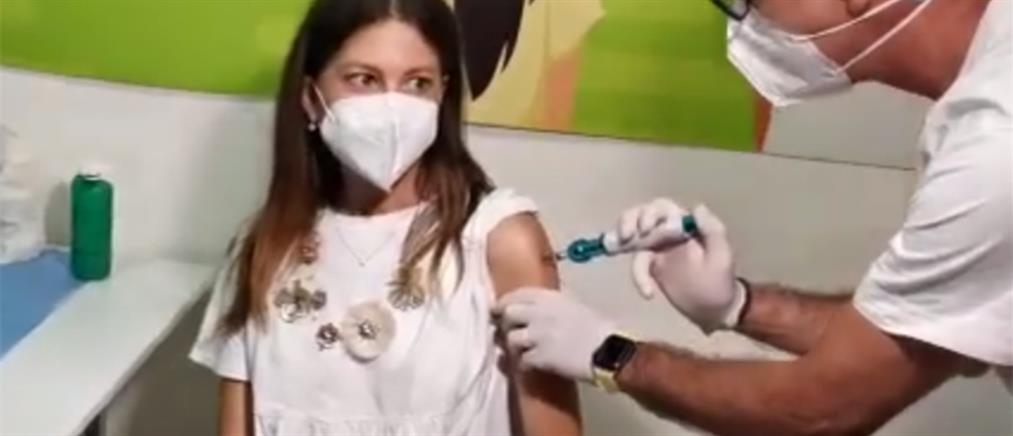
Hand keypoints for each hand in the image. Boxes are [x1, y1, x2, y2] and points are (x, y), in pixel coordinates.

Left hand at [493, 288, 614, 382]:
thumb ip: (554, 304)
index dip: (504, 302)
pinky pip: (522, 361)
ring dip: (514, 346)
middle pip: (508, 314)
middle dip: (506, 323)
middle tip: (508, 330)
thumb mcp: (576, 304)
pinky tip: (531, 365)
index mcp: (550, 297)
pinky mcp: (540, 358)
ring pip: (511, 339)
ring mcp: (538, 336)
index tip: (499, 309)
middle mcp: (540, 313)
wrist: (610, 350)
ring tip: (522, 350)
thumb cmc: (599, 327)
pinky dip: (524, 364)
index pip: (516, 294)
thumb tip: (539, 306)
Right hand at [618, 199, 746, 332]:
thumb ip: (712, 230)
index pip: (663, 209)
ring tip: (613, 249)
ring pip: (634, 234)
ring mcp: (658, 247)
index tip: (644, 230)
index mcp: (686, 224)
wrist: (715, 310)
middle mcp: (669, 231)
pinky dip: (637, 275)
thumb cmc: (720, 282)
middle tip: (625, 237)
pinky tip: (648, 293)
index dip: (649, 214)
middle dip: (629, 221)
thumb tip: (696, 208)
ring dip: (621, 239)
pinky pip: (637, 262)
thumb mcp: (721, 256)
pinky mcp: (651, 265)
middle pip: (642, 215)